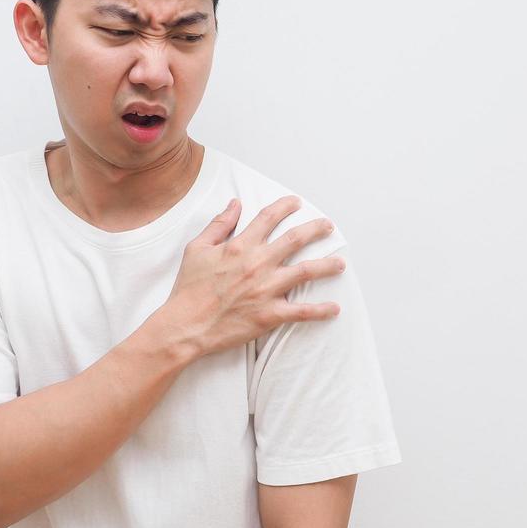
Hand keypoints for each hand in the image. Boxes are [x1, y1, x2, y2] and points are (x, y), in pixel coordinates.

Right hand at [163, 195, 344, 357]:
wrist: (185, 325)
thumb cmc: (188, 288)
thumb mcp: (197, 248)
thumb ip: (219, 225)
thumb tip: (234, 204)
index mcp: (240, 246)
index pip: (269, 218)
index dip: (285, 206)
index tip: (296, 202)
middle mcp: (257, 263)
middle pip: (295, 240)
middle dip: (316, 229)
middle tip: (328, 226)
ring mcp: (266, 289)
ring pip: (306, 272)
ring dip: (327, 266)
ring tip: (341, 263)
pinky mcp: (269, 314)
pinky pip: (301, 311)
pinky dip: (320, 311)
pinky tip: (335, 308)